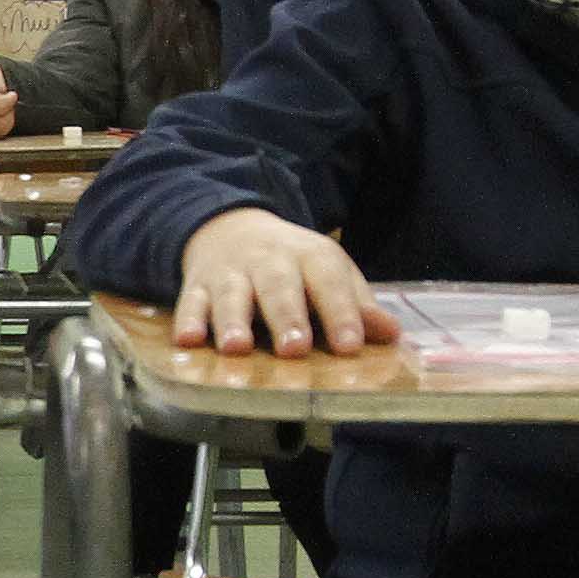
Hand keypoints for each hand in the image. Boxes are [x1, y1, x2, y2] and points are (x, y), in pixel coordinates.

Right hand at [169, 207, 396, 357]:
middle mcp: (269, 261)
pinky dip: (188, 320)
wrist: (229, 226)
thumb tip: (391, 335)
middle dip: (286, 317)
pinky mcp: (196, 285)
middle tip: (294, 350)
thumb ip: (356, 305)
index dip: (341, 313)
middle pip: (278, 287)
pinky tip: (187, 341)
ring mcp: (230, 272)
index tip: (350, 346)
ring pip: (231, 295)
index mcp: (310, 256)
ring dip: (233, 321)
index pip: (329, 282)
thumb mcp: (328, 273)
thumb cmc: (291, 265)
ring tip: (237, 348)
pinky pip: (190, 302)